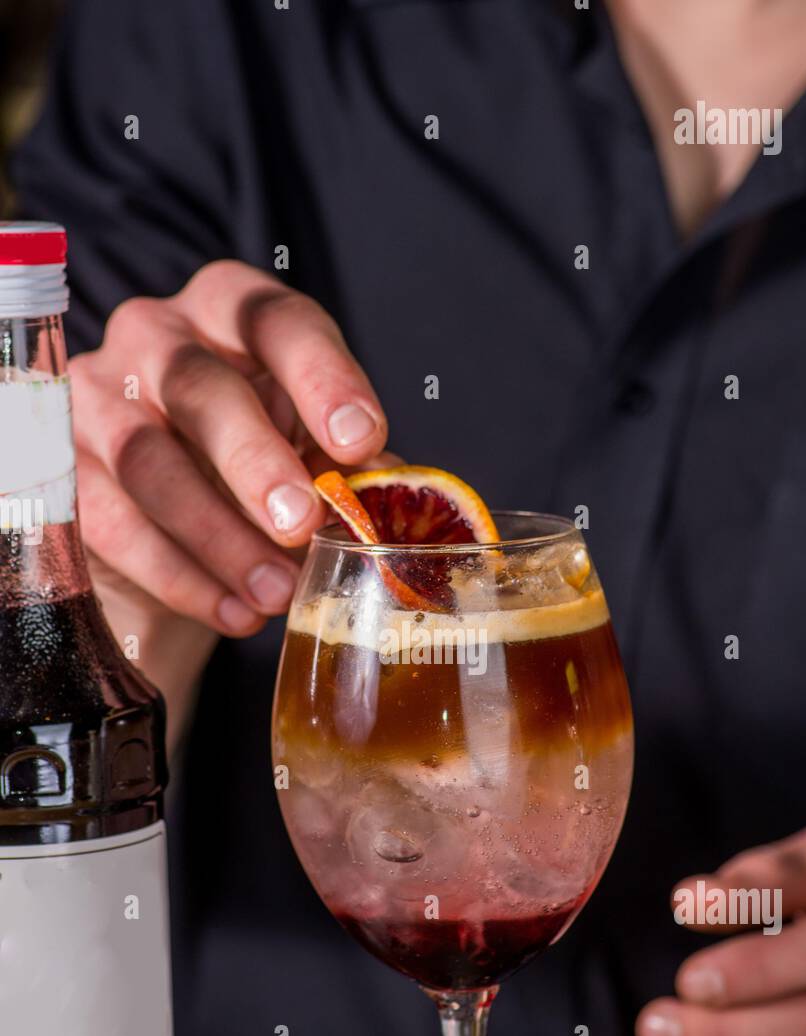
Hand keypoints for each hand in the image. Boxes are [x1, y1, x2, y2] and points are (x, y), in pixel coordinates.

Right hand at [71, 260, 391, 739]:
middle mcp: (156, 338)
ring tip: (275, 593)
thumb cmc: (252, 465)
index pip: (277, 319)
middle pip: (200, 388)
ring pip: (149, 462)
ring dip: (219, 537)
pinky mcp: (65, 470)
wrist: (167, 517)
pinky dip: (179, 577)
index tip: (360, 441)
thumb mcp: (304, 448)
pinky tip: (233, 613)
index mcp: (232, 311)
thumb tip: (400, 505)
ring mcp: (98, 400)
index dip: (322, 377)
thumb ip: (343, 464)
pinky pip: (113, 524)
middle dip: (256, 461)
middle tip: (302, 524)